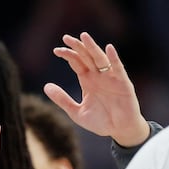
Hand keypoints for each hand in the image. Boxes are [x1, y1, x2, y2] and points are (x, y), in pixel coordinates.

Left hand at [50, 32, 149, 146]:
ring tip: (84, 37)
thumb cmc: (101, 122)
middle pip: (86, 56)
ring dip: (92, 47)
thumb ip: (62, 100)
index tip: (56, 51)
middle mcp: (98, 76)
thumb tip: (45, 86)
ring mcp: (110, 78)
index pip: (76, 62)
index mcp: (88, 80)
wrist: (120, 131)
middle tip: (66, 38)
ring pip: (100, 59)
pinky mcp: (123, 83)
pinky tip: (108, 49)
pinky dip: (114, 59)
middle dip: (77, 46)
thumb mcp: (77, 112)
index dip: (67, 55)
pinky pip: (118, 69)